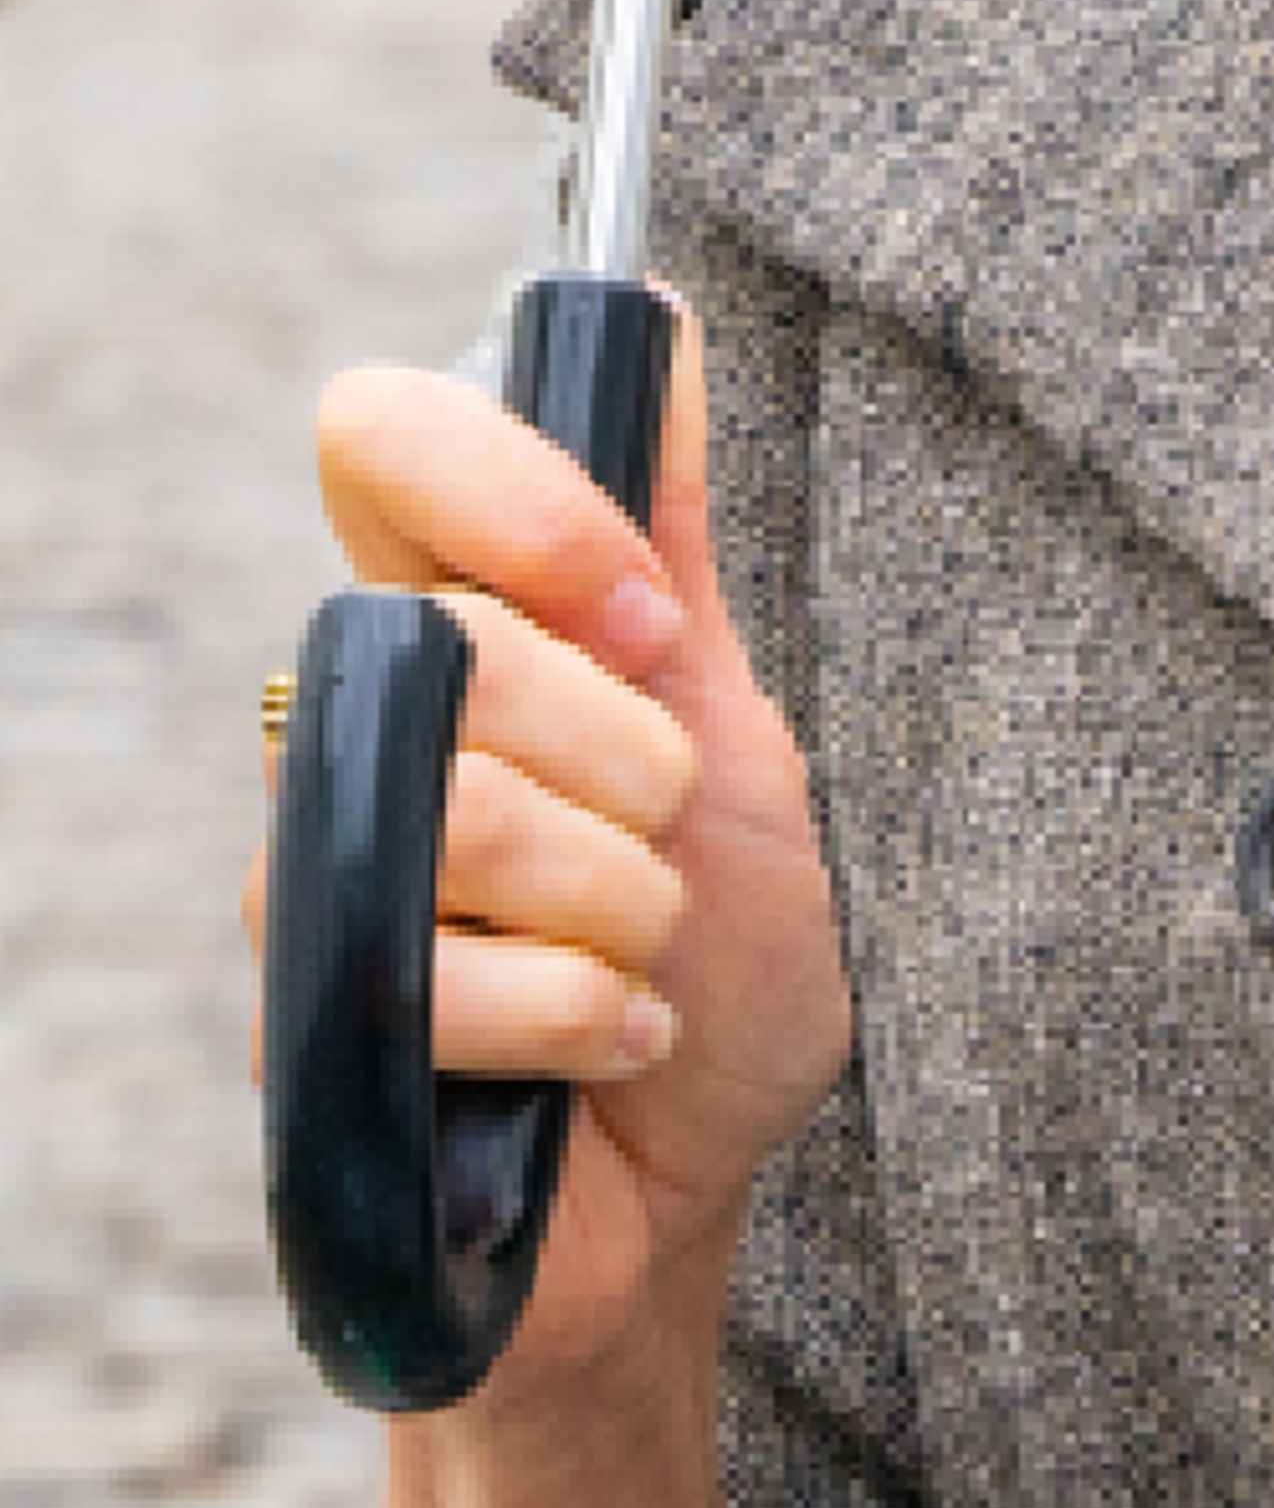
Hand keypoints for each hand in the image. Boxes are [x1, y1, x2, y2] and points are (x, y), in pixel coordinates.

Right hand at [246, 306, 852, 1404]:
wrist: (691, 1187)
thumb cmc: (720, 950)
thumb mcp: (733, 718)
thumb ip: (674, 538)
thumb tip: (664, 321)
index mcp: (453, 618)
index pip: (378, 436)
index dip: (514, 501)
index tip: (648, 613)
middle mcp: (354, 722)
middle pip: (464, 645)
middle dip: (630, 762)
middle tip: (668, 839)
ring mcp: (314, 868)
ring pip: (466, 814)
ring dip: (622, 904)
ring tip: (644, 955)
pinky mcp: (305, 1017)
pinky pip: (448, 979)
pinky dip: (586, 1018)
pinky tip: (606, 1049)